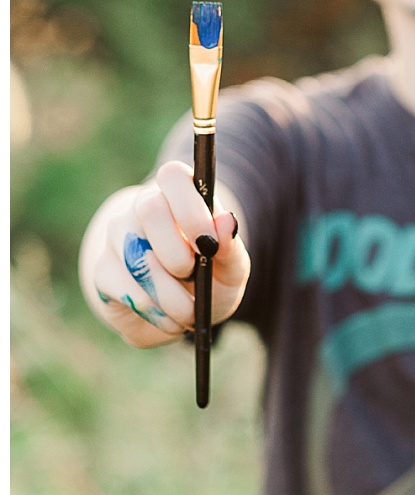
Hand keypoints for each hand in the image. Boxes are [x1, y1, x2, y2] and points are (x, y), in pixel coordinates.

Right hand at [83, 163, 249, 346]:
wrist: (181, 312)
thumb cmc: (211, 279)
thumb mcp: (232, 269)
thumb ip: (231, 248)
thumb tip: (227, 221)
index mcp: (180, 196)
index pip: (172, 175)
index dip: (189, 207)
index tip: (209, 243)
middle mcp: (143, 208)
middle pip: (148, 209)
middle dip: (175, 252)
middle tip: (192, 275)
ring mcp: (118, 236)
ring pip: (134, 255)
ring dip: (168, 292)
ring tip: (188, 311)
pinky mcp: (103, 270)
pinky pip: (123, 286)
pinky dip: (153, 310)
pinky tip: (169, 319)